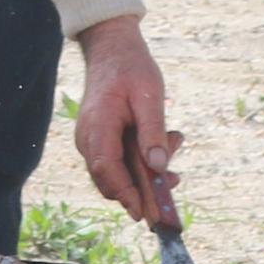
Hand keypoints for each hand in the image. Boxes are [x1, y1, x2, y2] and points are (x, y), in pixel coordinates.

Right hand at [71, 14, 183, 227]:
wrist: (112, 49)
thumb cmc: (130, 69)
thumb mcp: (149, 96)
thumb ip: (152, 132)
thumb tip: (159, 167)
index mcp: (97, 126)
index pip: (107, 170)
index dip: (126, 195)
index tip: (146, 214)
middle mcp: (88, 138)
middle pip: (110, 180)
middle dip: (144, 187)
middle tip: (175, 178)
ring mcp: (92, 140)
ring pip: (117, 173)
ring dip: (146, 171)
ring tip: (174, 142)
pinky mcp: (101, 140)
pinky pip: (120, 161)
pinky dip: (142, 160)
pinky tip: (164, 142)